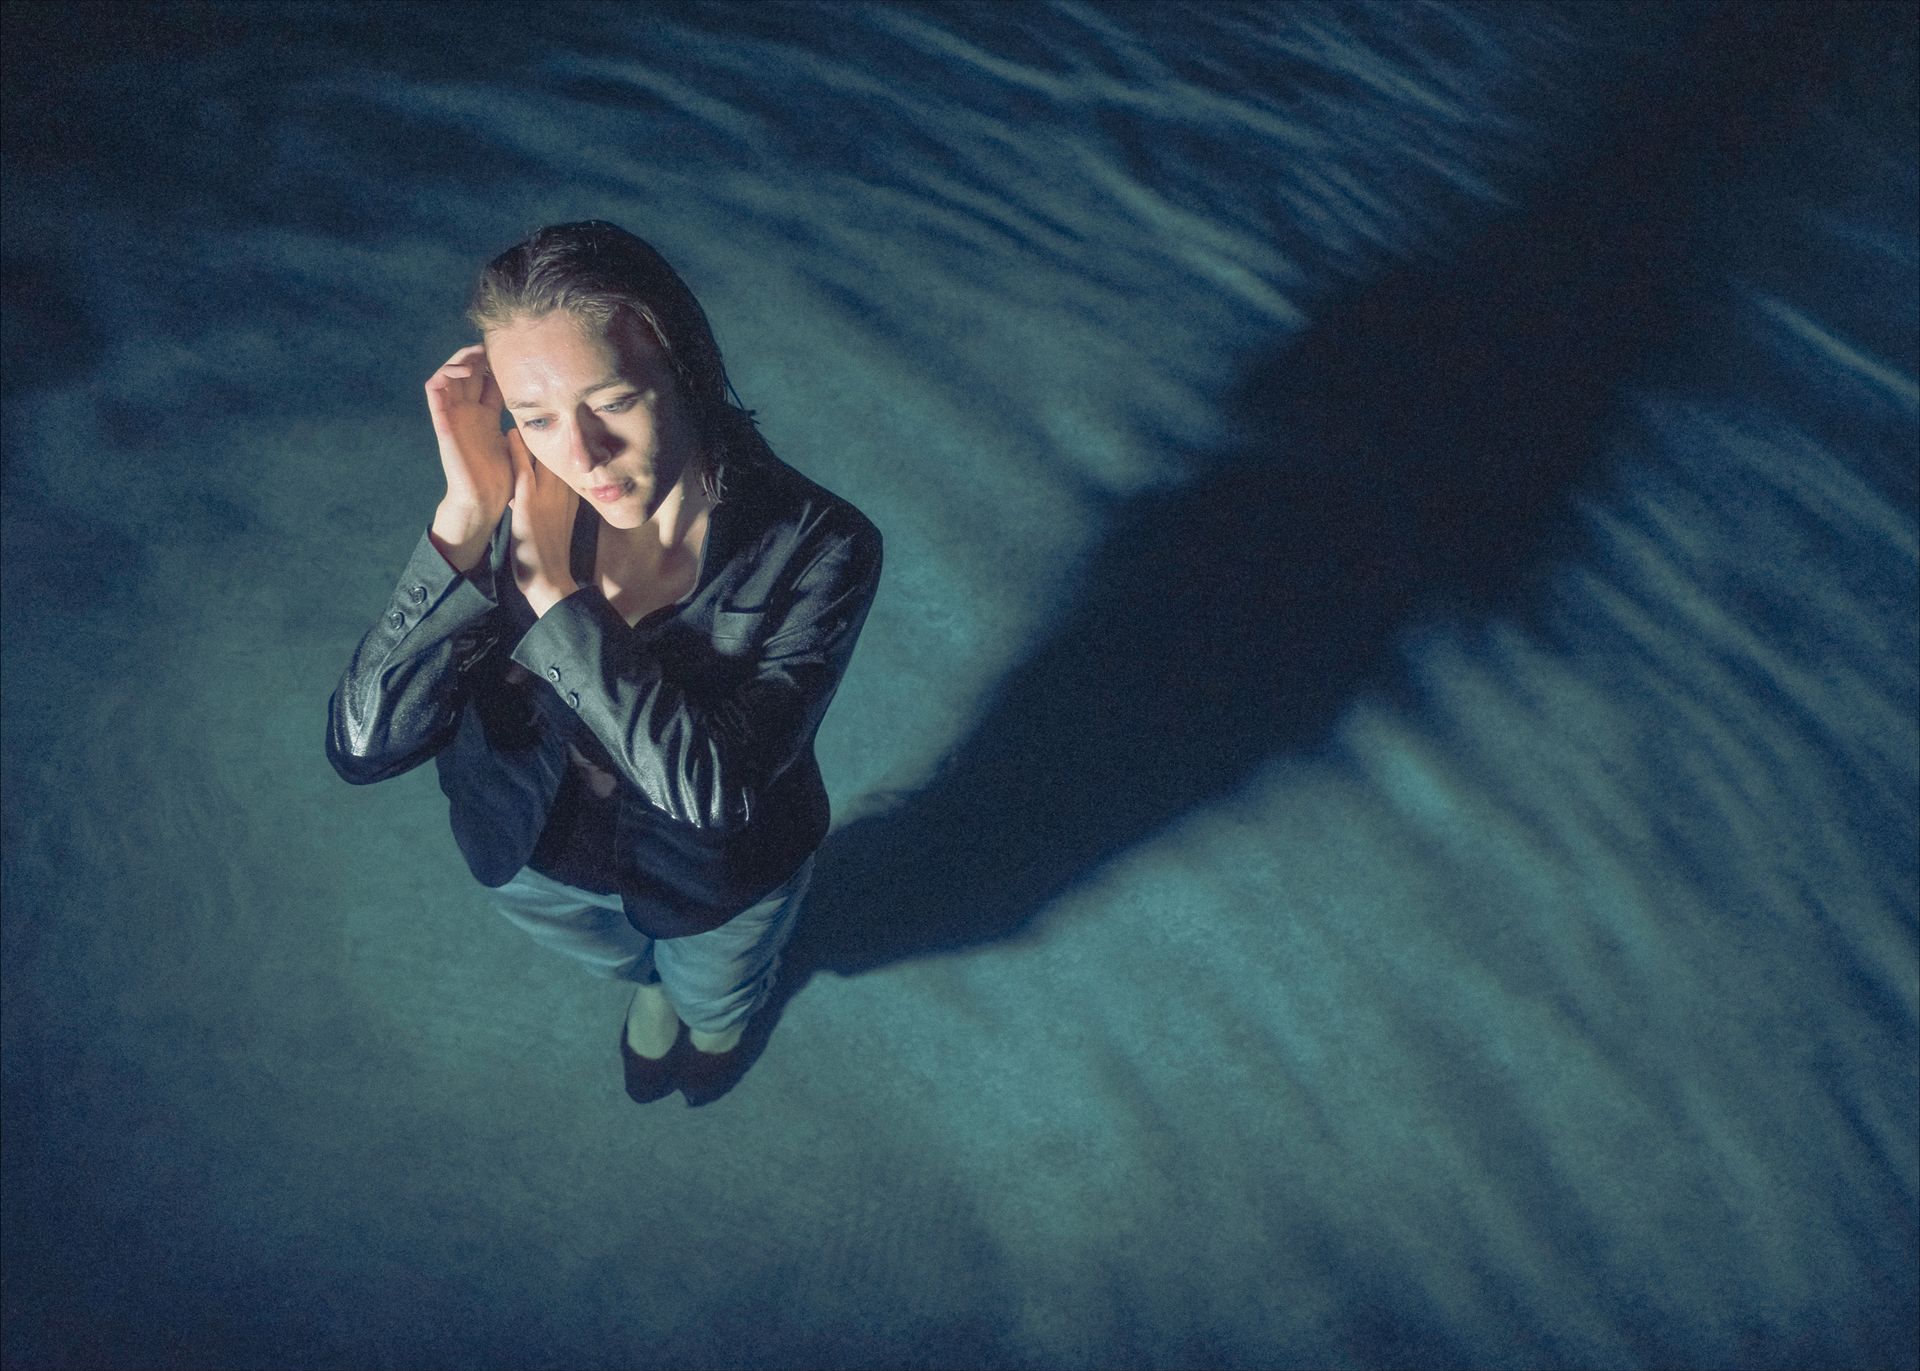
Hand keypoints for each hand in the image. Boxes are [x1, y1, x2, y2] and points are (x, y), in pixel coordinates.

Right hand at [425, 344, 512, 526]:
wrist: (487, 499)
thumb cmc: (505, 476)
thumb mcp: (518, 439)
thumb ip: (523, 421)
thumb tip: (547, 405)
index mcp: (484, 415)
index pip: (485, 379)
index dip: (495, 363)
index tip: (513, 352)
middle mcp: (467, 412)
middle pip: (466, 371)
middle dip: (477, 354)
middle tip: (492, 344)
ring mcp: (453, 415)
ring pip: (447, 374)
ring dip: (459, 359)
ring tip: (476, 353)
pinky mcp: (442, 422)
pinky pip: (433, 390)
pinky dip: (444, 374)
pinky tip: (463, 370)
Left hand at [506, 426, 579, 614]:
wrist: (550, 580)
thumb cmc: (552, 557)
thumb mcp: (562, 525)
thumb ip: (560, 506)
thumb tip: (555, 494)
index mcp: (573, 496)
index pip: (569, 460)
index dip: (563, 441)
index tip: (556, 424)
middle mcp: (564, 491)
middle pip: (559, 451)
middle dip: (551, 431)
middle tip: (541, 407)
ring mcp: (548, 495)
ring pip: (542, 454)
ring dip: (533, 432)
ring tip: (524, 412)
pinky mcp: (529, 502)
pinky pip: (523, 468)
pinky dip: (517, 449)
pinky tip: (512, 432)